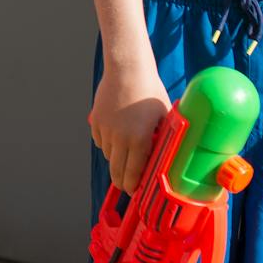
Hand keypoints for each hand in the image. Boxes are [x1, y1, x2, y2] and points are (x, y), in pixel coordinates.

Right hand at [89, 60, 169, 193]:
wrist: (127, 70)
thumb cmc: (149, 91)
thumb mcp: (165, 117)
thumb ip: (163, 138)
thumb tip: (165, 156)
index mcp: (139, 139)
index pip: (133, 173)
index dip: (133, 186)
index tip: (134, 192)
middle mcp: (119, 138)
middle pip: (116, 170)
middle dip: (121, 181)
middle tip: (126, 186)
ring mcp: (105, 129)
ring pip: (108, 155)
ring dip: (116, 158)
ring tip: (125, 154)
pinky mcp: (96, 121)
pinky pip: (100, 141)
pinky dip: (107, 143)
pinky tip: (117, 136)